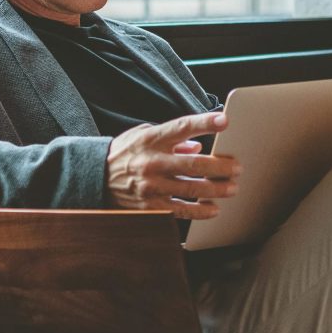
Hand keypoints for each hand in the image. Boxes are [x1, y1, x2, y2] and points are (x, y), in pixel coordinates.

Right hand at [105, 112, 239, 219]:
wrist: (94, 177)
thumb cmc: (126, 153)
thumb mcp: (144, 136)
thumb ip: (173, 139)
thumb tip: (199, 145)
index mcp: (152, 139)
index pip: (182, 127)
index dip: (204, 123)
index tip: (224, 121)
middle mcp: (152, 162)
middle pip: (193, 164)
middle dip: (220, 166)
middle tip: (237, 168)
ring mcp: (151, 186)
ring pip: (191, 188)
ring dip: (216, 189)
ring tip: (232, 188)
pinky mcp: (150, 206)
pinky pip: (180, 210)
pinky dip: (199, 211)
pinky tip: (213, 209)